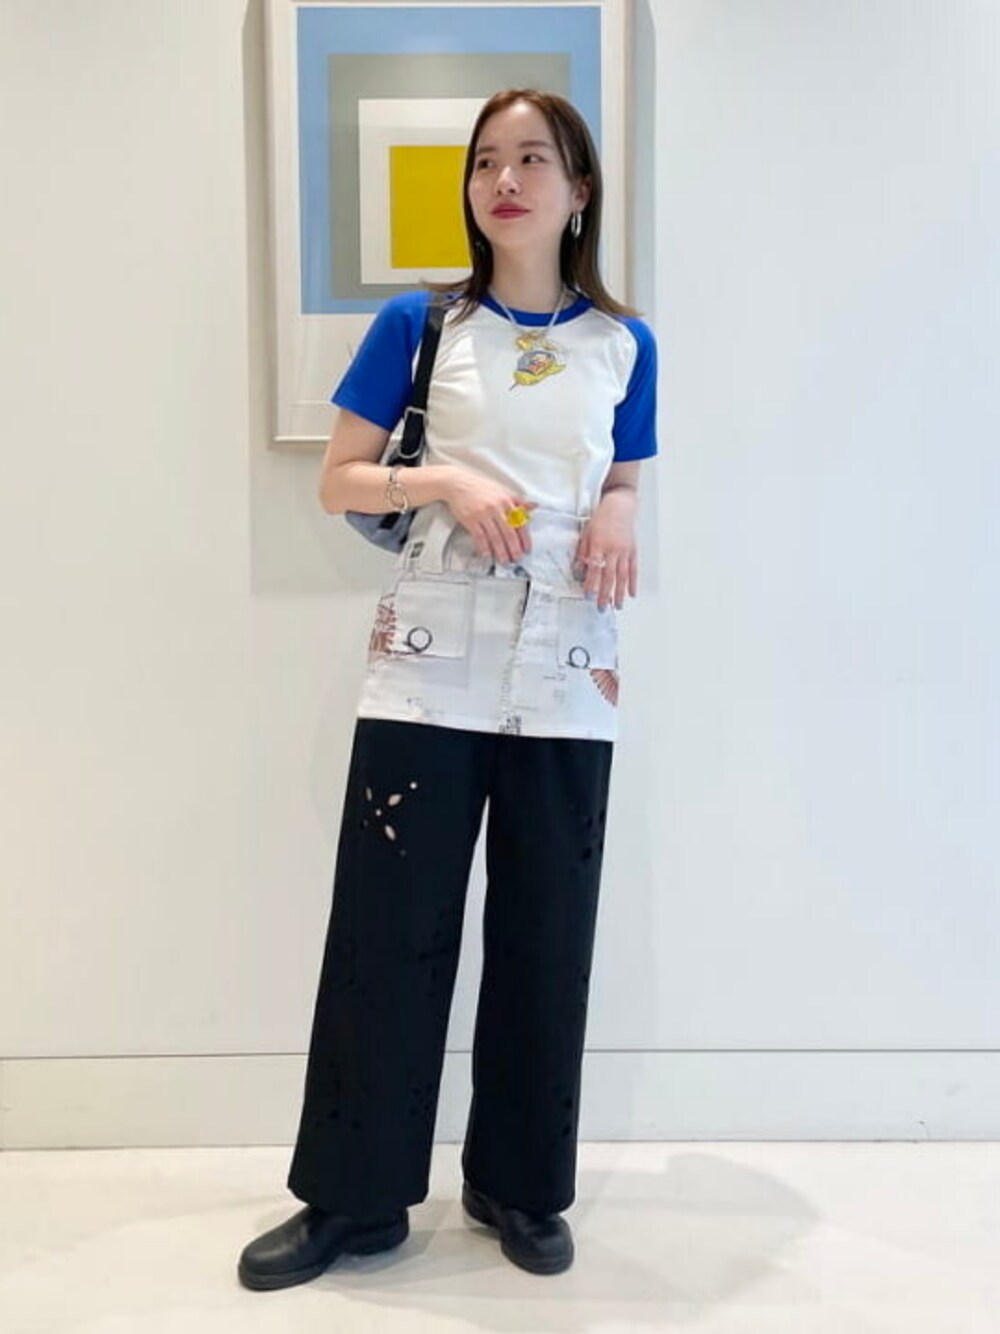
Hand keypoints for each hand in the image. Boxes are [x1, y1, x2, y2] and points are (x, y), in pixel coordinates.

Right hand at [443, 468, 537, 563]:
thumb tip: (534, 506)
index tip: (526, 549)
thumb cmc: (481, 488)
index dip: (524, 538)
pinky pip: (479, 536)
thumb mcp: (503, 491)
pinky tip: (487, 554)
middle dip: (514, 548)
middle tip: (517, 558)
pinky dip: (484, 547)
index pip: (520, 523)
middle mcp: (497, 507)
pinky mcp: (470, 518)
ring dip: (501, 551)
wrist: (459, 483)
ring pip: (495, 536)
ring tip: (504, 560)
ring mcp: (483, 513)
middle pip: (508, 532)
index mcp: (507, 501)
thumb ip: (518, 501)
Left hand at [575, 489, 637, 609]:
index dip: (591, 583)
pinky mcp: (633, 551)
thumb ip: (583, 552)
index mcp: (599, 545)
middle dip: (605, 594)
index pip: (594, 569)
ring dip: (620, 593)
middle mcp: (613, 549)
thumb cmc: (602, 518)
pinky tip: (631, 593)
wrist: (620, 506)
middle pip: (609, 576)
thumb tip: (578, 569)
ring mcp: (625, 551)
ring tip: (617, 606)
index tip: (588, 595)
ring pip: (623, 576)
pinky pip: (634, 569)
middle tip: (602, 607)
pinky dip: (633, 582)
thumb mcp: (587, 533)